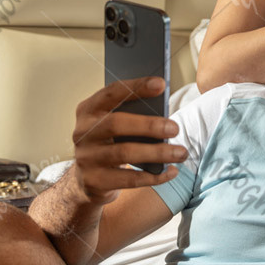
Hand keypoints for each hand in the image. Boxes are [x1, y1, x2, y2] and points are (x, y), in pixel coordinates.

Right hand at [71, 76, 186, 204]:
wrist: (87, 180)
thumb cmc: (110, 142)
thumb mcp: (113, 124)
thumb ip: (131, 115)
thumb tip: (164, 114)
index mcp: (88, 110)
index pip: (112, 93)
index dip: (136, 87)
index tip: (161, 84)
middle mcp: (83, 132)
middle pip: (116, 124)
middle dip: (149, 125)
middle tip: (175, 128)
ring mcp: (86, 158)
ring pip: (124, 153)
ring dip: (158, 153)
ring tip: (181, 152)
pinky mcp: (95, 181)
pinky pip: (129, 179)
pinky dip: (154, 176)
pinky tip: (172, 171)